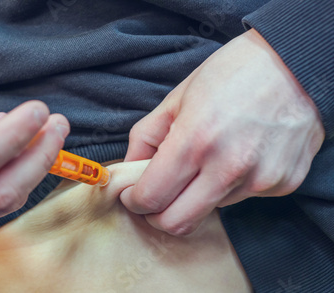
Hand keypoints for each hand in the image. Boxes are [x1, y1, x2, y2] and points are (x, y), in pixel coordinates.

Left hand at [120, 29, 324, 235]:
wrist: (295, 63)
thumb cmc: (231, 73)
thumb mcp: (176, 98)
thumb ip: (145, 138)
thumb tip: (128, 171)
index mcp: (194, 140)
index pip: (151, 198)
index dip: (134, 201)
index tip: (133, 195)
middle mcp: (228, 167)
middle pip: (178, 223)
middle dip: (158, 214)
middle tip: (156, 196)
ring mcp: (260, 179)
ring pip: (210, 210)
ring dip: (197, 195)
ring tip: (208, 159)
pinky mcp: (283, 184)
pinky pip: (242, 198)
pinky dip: (229, 186)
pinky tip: (237, 156)